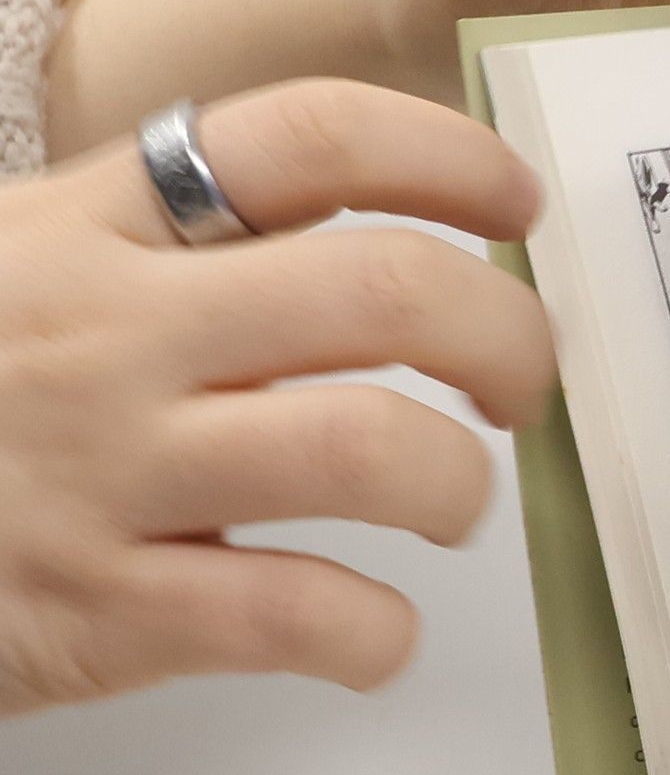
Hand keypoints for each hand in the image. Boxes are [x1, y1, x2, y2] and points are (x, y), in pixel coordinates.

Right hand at [0, 81, 553, 716]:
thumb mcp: (31, 266)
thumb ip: (176, 240)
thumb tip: (383, 244)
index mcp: (99, 225)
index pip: (308, 140)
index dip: (447, 160)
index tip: (516, 207)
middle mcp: (112, 331)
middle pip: (381, 293)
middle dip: (503, 337)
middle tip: (517, 387)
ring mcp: (108, 470)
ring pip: (364, 448)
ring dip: (456, 482)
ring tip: (449, 504)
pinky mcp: (105, 610)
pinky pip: (298, 613)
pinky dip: (377, 633)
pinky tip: (374, 634)